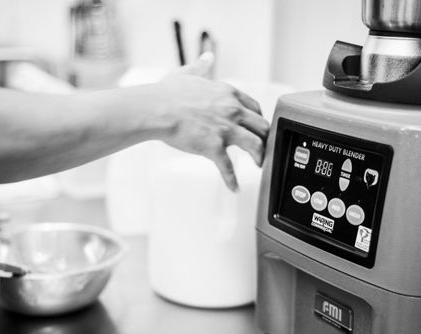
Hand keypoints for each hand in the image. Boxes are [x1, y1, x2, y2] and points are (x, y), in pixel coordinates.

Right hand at [155, 53, 268, 190]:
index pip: (255, 108)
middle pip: (261, 126)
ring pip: (255, 145)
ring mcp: (225, 130)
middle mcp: (232, 111)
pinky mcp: (214, 148)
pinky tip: (234, 189)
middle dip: (265, 138)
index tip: (257, 127)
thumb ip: (201, 66)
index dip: (259, 119)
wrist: (155, 109)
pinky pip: (228, 168)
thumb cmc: (167, 93)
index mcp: (228, 94)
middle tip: (264, 148)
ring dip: (260, 157)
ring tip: (259, 165)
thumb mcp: (187, 73)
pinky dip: (232, 180)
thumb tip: (208, 57)